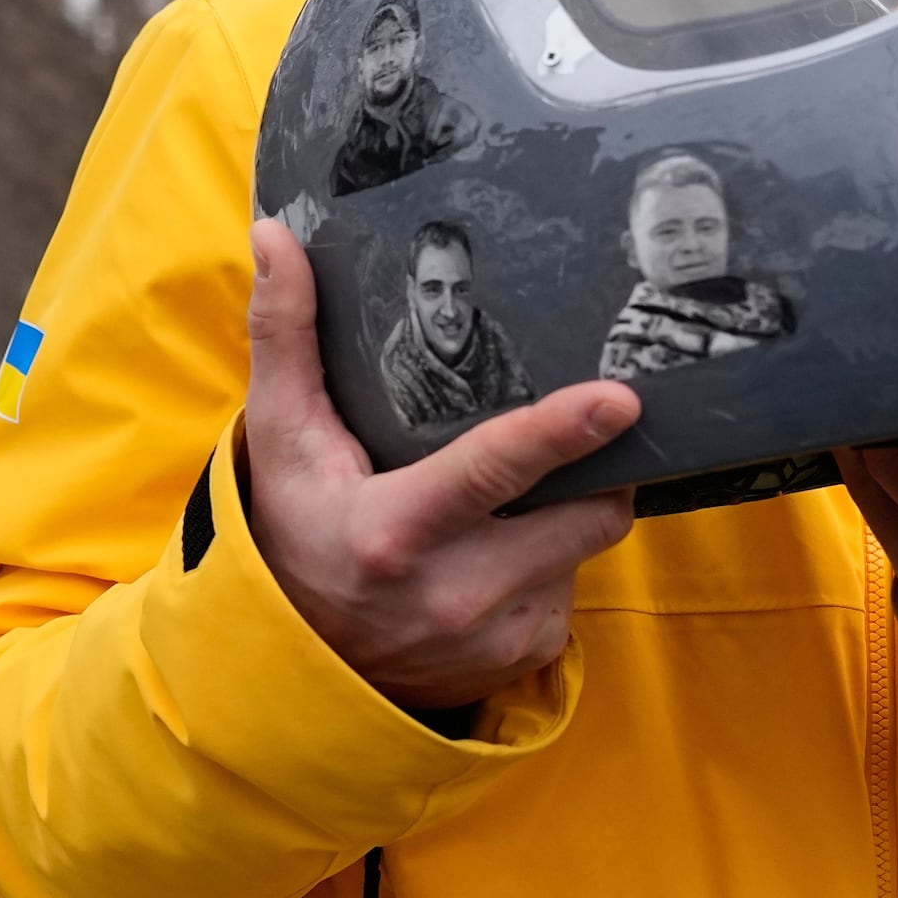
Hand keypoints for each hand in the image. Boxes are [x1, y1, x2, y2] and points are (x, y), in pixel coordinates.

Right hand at [240, 221, 641, 711]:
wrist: (297, 663)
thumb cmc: (296, 527)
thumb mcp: (281, 437)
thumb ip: (285, 334)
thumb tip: (276, 234)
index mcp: (396, 531)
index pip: (495, 469)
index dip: (563, 430)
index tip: (621, 399)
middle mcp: (453, 593)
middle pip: (583, 512)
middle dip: (593, 470)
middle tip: (574, 436)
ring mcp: (493, 636)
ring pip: (587, 547)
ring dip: (570, 515)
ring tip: (517, 501)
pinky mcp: (520, 660)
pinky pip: (574, 593)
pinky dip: (553, 566)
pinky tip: (503, 556)